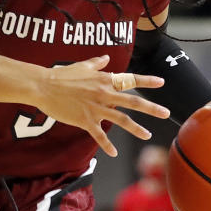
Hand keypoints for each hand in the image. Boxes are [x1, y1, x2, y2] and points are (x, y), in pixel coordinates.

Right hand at [34, 55, 168, 156]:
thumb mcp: (81, 66)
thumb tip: (105, 57)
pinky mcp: (85, 120)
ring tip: (148, 135)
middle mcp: (103, 93)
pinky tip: (114, 153)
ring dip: (136, 128)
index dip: (147, 81)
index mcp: (104, 79)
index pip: (130, 79)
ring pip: (121, 120)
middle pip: (132, 101)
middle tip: (166, 113)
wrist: (43, 86)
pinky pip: (99, 135)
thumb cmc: (61, 75)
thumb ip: (96, 63)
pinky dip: (106, 145)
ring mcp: (95, 108)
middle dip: (151, 107)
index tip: (162, 82)